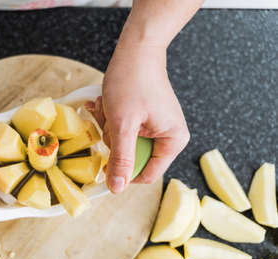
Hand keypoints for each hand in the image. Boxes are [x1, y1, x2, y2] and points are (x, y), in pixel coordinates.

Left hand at [89, 42, 189, 192]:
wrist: (136, 49)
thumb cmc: (133, 81)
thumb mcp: (123, 125)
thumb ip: (121, 159)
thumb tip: (117, 188)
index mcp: (173, 141)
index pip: (146, 174)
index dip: (123, 171)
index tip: (105, 159)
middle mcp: (168, 136)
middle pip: (133, 158)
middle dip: (115, 140)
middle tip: (111, 119)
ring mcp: (156, 127)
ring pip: (124, 143)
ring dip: (110, 126)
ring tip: (109, 106)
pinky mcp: (144, 118)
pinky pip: (123, 129)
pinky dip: (111, 118)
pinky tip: (107, 104)